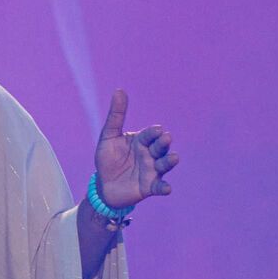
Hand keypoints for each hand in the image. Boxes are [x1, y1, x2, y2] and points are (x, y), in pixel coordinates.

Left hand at [94, 89, 179, 209]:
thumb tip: (119, 90)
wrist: (103, 185)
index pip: (149, 134)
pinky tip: (167, 188)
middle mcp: (150, 154)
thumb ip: (116, 116)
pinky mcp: (150, 187)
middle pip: (160, 147)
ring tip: (174, 158)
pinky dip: (164, 187)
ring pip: (164, 164)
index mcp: (141, 141)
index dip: (153, 133)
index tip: (157, 130)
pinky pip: (159, 187)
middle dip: (163, 143)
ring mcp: (152, 170)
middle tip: (166, 138)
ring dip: (169, 161)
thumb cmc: (107, 158)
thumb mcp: (108, 136)